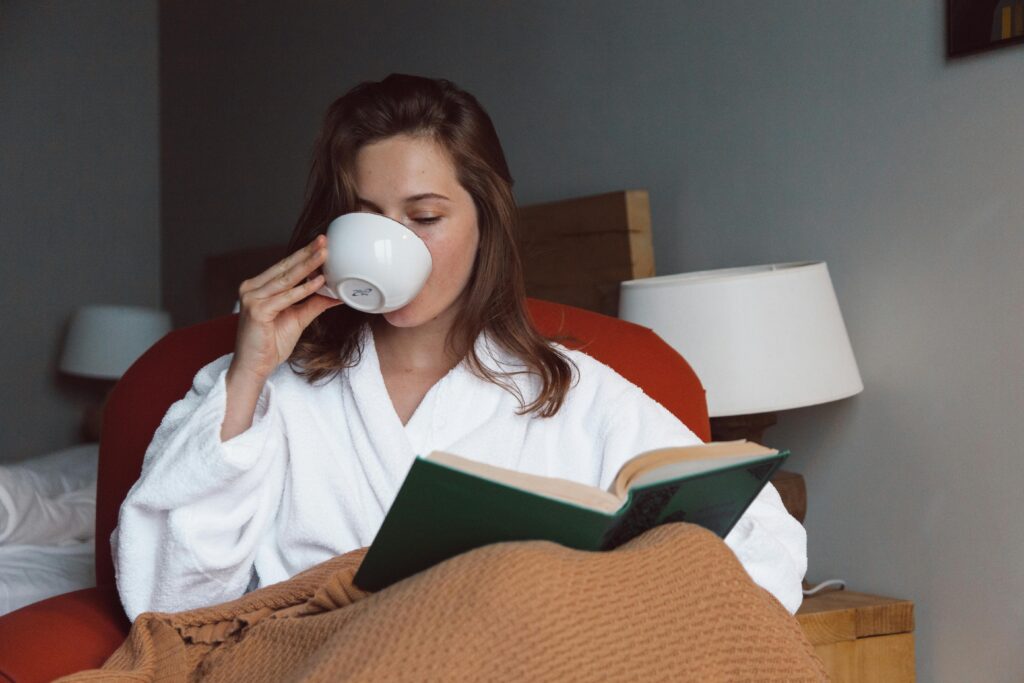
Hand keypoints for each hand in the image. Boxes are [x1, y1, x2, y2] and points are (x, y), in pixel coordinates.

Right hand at [230, 234, 342, 380]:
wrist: (254, 367)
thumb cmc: (270, 344)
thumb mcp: (297, 318)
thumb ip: (313, 303)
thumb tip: (335, 294)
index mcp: (259, 287)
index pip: (285, 267)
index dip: (304, 255)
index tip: (321, 244)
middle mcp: (252, 288)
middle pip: (285, 267)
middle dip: (307, 253)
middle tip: (325, 241)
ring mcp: (252, 298)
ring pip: (286, 279)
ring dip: (308, 265)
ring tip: (325, 254)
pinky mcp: (257, 310)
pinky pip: (286, 297)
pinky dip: (303, 289)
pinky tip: (319, 281)